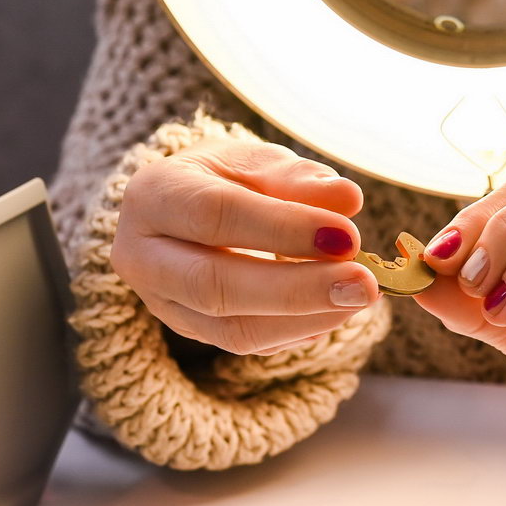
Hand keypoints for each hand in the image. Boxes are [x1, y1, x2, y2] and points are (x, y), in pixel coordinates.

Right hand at [112, 133, 379, 354]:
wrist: (184, 209)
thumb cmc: (225, 177)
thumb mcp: (257, 162)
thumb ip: (298, 179)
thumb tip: (348, 199)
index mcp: (154, 195)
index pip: (215, 215)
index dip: (283, 229)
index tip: (347, 236)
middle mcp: (142, 255)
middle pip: (214, 284)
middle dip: (297, 289)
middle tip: (363, 284)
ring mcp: (160, 303)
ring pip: (229, 328)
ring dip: (304, 319)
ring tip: (359, 298)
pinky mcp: (189, 331)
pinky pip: (243, 343)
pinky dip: (296, 331)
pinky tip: (336, 311)